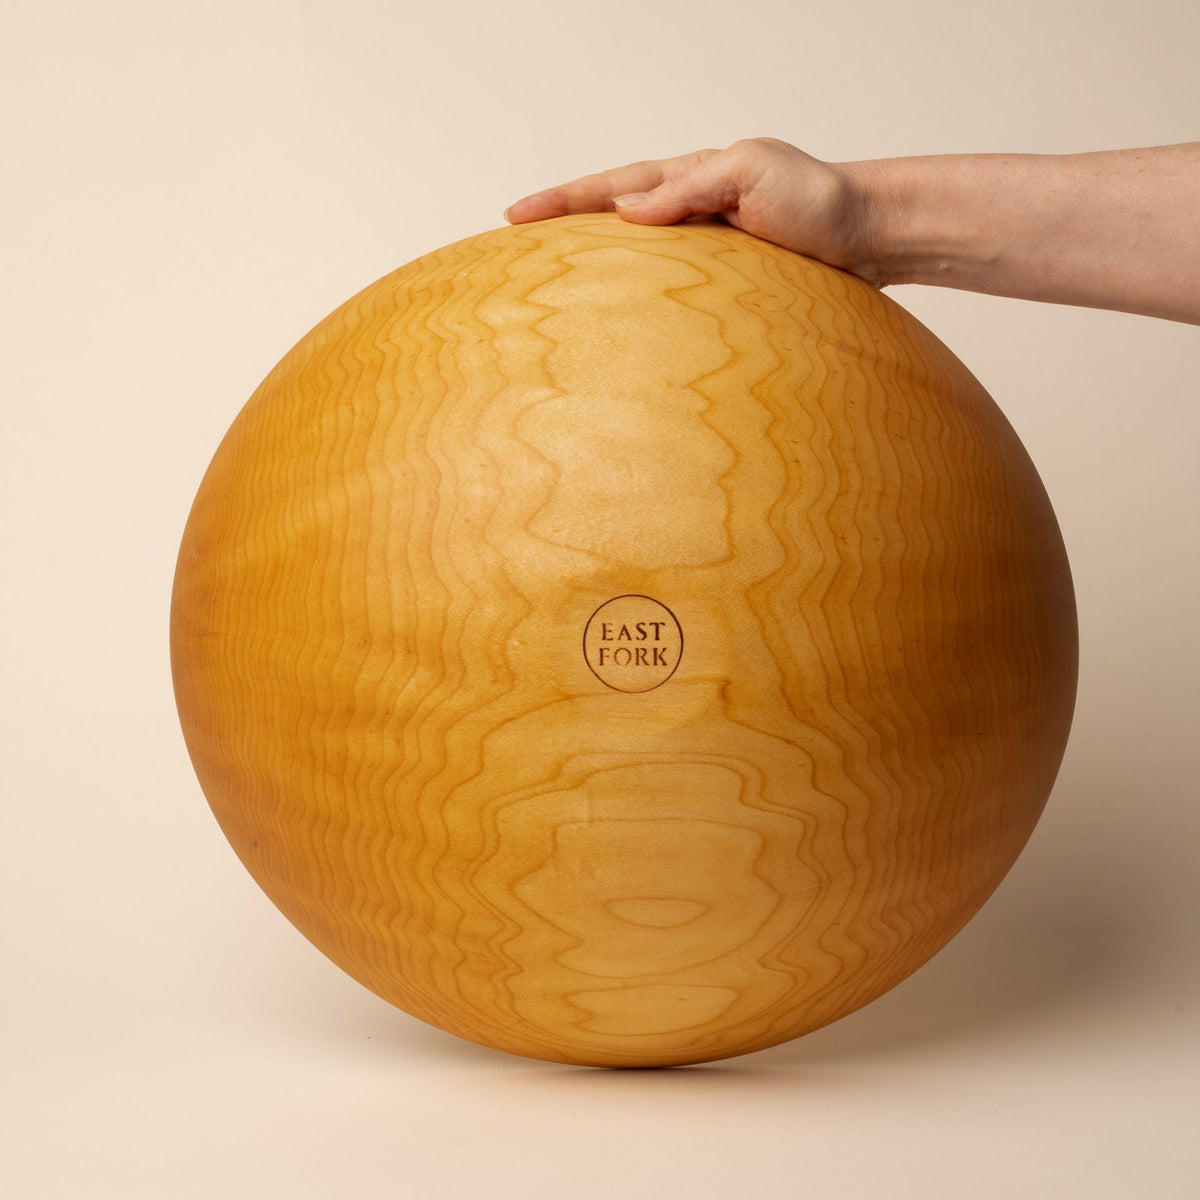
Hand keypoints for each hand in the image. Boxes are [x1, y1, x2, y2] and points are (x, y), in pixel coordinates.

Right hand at [505, 138, 886, 285]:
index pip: (611, 187)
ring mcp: (706, 251)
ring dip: (595, 271)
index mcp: (690, 178)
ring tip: (552, 290)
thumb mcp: (752, 174)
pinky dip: (639, 304)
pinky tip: (622, 327)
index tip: (514, 215)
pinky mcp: (727, 286)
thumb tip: (628, 210)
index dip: (562, 201)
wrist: (870, 236)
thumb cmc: (819, 199)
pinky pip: (671, 292)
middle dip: (563, 232)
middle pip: (611, 221)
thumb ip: (691, 188)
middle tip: (513, 247)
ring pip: (637, 261)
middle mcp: (691, 214)